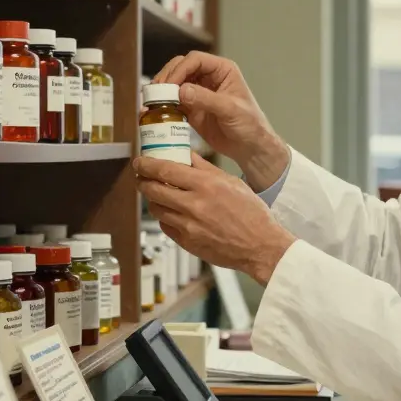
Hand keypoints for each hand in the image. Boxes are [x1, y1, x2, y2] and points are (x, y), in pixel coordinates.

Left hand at [134, 153, 295, 284]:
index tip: (140, 162)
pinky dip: (165, 217)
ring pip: (156, 209)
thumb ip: (205, 168)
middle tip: (142, 177)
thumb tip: (186, 155)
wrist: (260, 245)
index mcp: (206, 185)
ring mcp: (188, 226)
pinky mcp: (187, 242)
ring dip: (153, 200)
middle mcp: (194, 204)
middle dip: (143, 181)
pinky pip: (165, 226)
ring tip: (159, 195)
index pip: (164, 170)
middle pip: (153, 189)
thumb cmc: (251, 213)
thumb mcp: (231, 182)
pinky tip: (173, 213)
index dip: (146, 165)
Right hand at [154, 51, 288, 190]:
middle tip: (156, 91)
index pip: (195, 60)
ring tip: (151, 101)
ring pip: (174, 84)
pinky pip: (173, 102)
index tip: (170, 84)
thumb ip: (206, 99)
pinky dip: (163, 105)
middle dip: (167, 77)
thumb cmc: (250, 125)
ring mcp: (199, 92)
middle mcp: (209, 78)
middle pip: (181, 68)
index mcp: (223, 70)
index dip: (180, 69)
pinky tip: (153, 111)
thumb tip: (181, 91)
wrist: (250, 148)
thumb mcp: (230, 110)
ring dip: (161, 91)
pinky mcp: (191, 108)